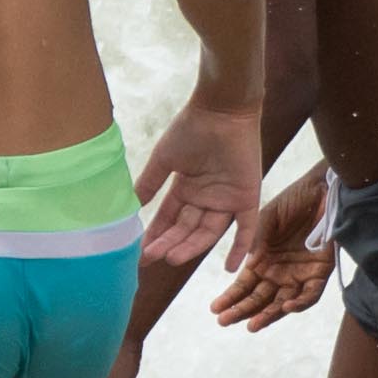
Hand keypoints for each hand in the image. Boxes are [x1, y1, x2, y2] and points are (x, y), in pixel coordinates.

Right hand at [134, 95, 259, 271]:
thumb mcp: (164, 159)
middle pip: (186, 229)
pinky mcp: (247, 197)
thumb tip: (131, 205)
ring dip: (190, 246)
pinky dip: (239, 247)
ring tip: (171, 257)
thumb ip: (150, 183)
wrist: (221, 110)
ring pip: (207, 232)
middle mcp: (206, 198)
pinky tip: (228, 267)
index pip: (169, 220)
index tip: (140, 254)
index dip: (155, 236)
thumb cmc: (191, 129)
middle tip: (151, 257)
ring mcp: (226, 200)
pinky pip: (245, 227)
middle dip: (169, 243)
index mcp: (187, 189)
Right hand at [209, 168, 335, 330]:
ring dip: (268, 315)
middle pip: (259, 299)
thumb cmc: (292, 201)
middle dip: (242, 311)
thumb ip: (256, 242)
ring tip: (252, 325)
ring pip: (282, 303)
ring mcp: (299, 274)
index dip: (230, 298)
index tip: (215, 309)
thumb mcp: (266, 219)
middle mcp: (279, 272)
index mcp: (263, 261)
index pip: (244, 286)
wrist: (320, 188)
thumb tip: (245, 267)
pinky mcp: (320, 272)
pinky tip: (287, 306)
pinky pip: (310, 294)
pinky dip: (300, 303)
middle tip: (225, 321)